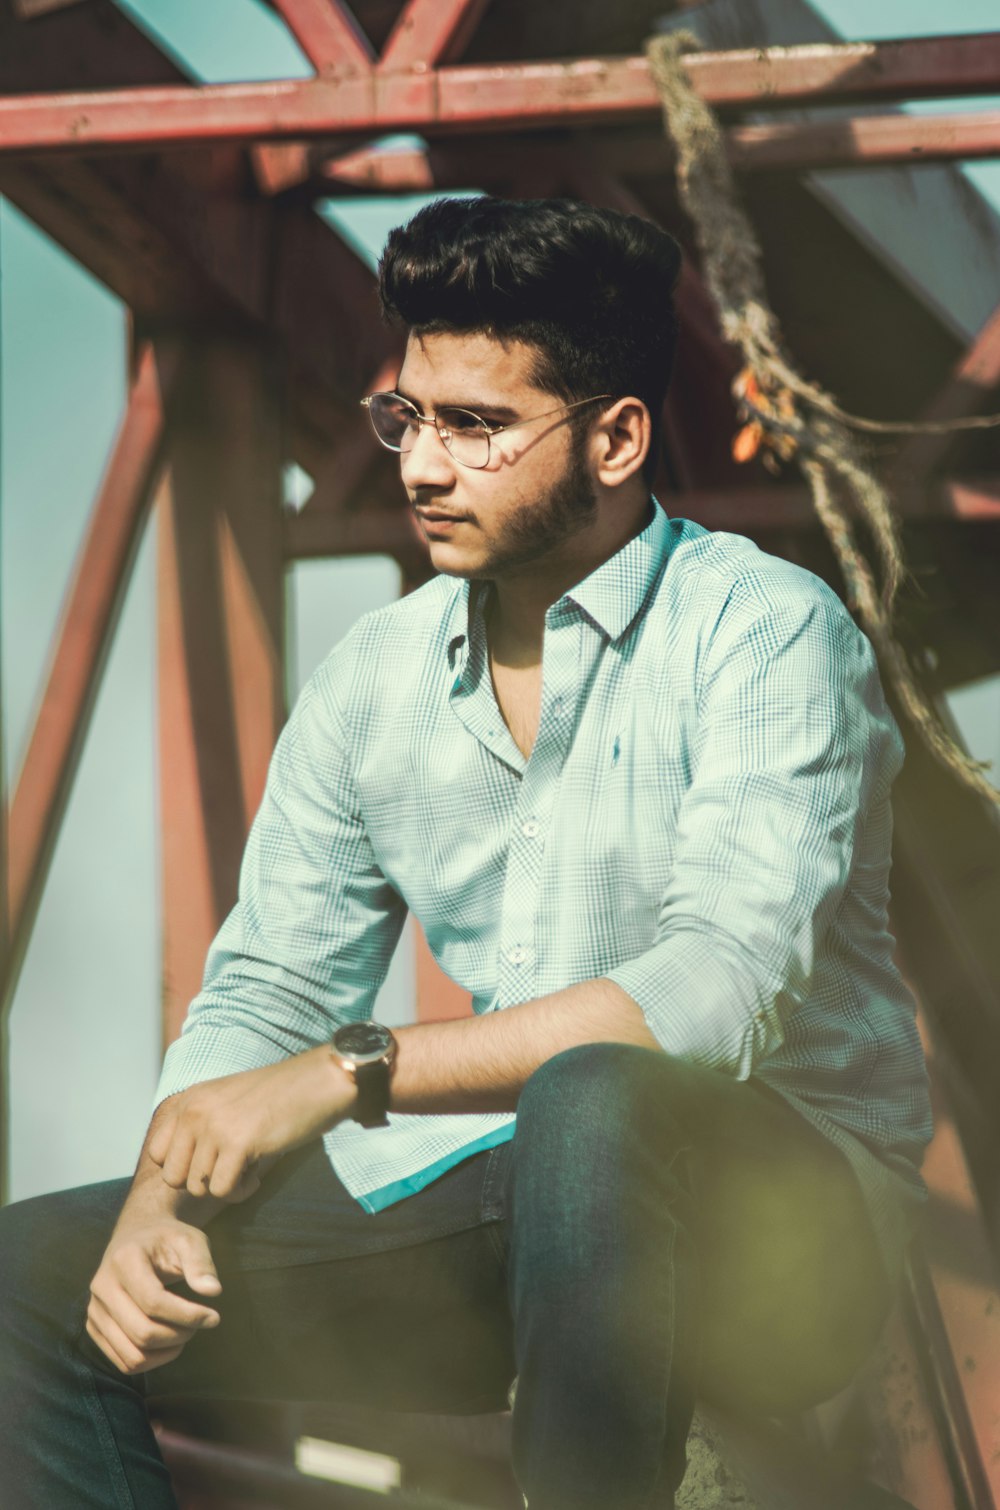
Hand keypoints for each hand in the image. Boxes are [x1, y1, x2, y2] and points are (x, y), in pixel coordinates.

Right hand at [87, 1219, 221, 1375]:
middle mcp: (102, 1287)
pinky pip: (124, 1362)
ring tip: (185, 1332)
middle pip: (142, 1332)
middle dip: (179, 1335)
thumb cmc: (167, 1239)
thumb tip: (213, 1291)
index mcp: (124, 1260)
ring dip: (166, 1352)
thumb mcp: (190, 1240)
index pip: (153, 1302)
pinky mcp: (95, 1327)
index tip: (213, 1316)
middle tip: (199, 1323)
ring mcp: (94, 1310)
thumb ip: (201, 1264)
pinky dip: (152, 1361)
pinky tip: (169, 1342)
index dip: (188, 1315)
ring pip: (132, 1355)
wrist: (137, 1237)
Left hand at [147, 1048, 354, 1200]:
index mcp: (189, 1099)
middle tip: (229, 1172)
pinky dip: (240, 1191)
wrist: (318, 1082)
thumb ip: (200, 1125)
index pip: (157, 1153)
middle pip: (173, 1177)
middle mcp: (194, 1111)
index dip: (182, 1167)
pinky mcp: (238, 1144)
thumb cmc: (279, 1095)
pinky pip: (222, 1190)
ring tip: (247, 1171)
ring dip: (225, 1187)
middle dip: (201, 1182)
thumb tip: (182, 1171)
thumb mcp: (226, 1101)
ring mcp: (214, 1127)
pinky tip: (256, 1176)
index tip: (209, 1164)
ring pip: (198, 1187)